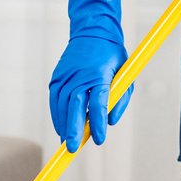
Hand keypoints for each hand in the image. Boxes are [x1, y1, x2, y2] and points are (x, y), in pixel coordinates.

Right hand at [49, 0, 132, 151]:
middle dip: (73, 129)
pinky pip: (54, 99)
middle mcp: (79, 74)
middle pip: (74, 106)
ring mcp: (65, 75)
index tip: (99, 139)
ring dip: (62, 124)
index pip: (97, 102)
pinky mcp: (57, 76)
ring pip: (61, 104)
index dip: (97, 122)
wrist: (92, 31)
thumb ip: (120, 100)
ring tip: (66, 142)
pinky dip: (56, 114)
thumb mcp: (125, 76)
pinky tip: (60, 128)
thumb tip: (110, 122)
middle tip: (72, 149)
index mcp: (100, 73)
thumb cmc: (113, 56)